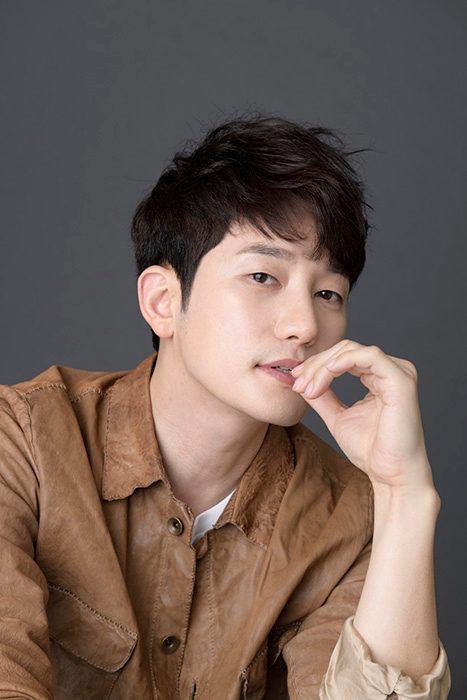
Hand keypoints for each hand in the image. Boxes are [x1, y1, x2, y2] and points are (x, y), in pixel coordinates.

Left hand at [292, 340, 433, 490]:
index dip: (316, 364)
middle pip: (345, 349)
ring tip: (309, 388)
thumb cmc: (371, 450)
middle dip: (316, 365)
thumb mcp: (337, 417)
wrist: (391, 474)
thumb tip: (301, 381)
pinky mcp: (401, 380)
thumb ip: (322, 397)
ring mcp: (398, 373)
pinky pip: (370, 356)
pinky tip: (328, 372)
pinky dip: (344, 361)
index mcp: (378, 377)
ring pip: (352, 351)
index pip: (343, 357)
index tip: (295, 380)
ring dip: (324, 366)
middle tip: (298, 384)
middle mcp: (390, 370)